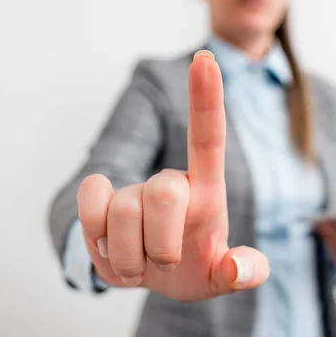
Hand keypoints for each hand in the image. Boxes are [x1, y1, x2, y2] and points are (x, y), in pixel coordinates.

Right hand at [76, 51, 269, 300]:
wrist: (148, 277)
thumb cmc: (193, 268)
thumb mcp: (223, 276)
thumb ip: (246, 272)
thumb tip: (238, 269)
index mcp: (206, 191)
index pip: (207, 138)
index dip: (206, 98)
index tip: (206, 59)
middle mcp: (169, 181)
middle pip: (163, 191)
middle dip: (163, 245)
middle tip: (166, 263)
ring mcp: (132, 189)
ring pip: (122, 212)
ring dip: (131, 257)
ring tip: (139, 262)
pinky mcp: (98, 198)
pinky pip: (89, 200)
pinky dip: (97, 237)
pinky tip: (110, 246)